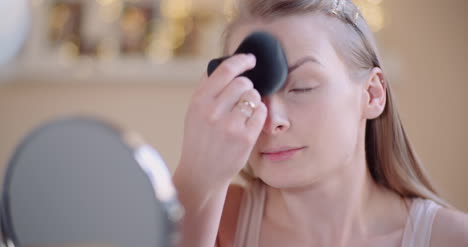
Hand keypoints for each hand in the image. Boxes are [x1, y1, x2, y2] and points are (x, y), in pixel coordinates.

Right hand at [178, 53, 266, 188]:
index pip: (225, 70)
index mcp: (199, 101)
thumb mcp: (194, 112)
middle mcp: (213, 111)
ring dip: (253, 101)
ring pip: (254, 96)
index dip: (241, 60)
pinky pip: (261, 112)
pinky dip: (259, 114)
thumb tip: (229, 65)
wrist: (201, 173)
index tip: (250, 59)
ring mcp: (230, 125)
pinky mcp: (245, 138)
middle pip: (243, 83)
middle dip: (247, 87)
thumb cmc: (199, 139)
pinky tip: (250, 122)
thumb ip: (208, 89)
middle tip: (243, 97)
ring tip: (244, 112)